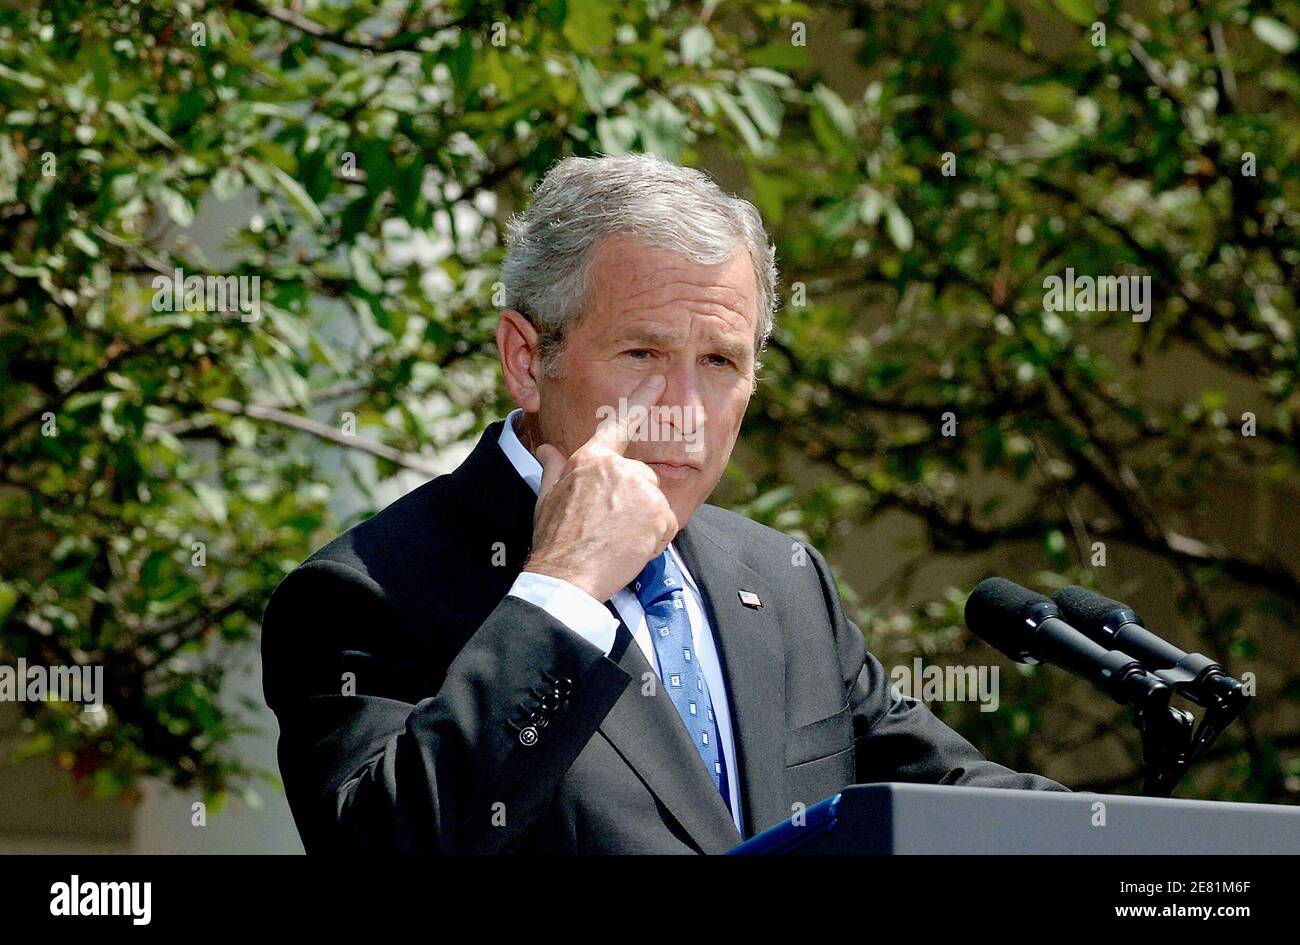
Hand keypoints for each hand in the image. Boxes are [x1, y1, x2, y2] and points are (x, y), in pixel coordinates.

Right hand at [524, 374, 678, 601]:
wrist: (567, 575)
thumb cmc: (554, 539)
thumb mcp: (546, 498)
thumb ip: (553, 469)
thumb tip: (546, 449)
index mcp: (590, 459)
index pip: (619, 424)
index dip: (641, 399)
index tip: (657, 379)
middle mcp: (619, 467)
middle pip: (641, 479)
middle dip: (633, 504)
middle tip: (609, 529)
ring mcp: (641, 488)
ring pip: (654, 504)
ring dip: (643, 524)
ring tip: (617, 541)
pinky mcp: (659, 512)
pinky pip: (666, 525)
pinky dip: (655, 540)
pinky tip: (631, 550)